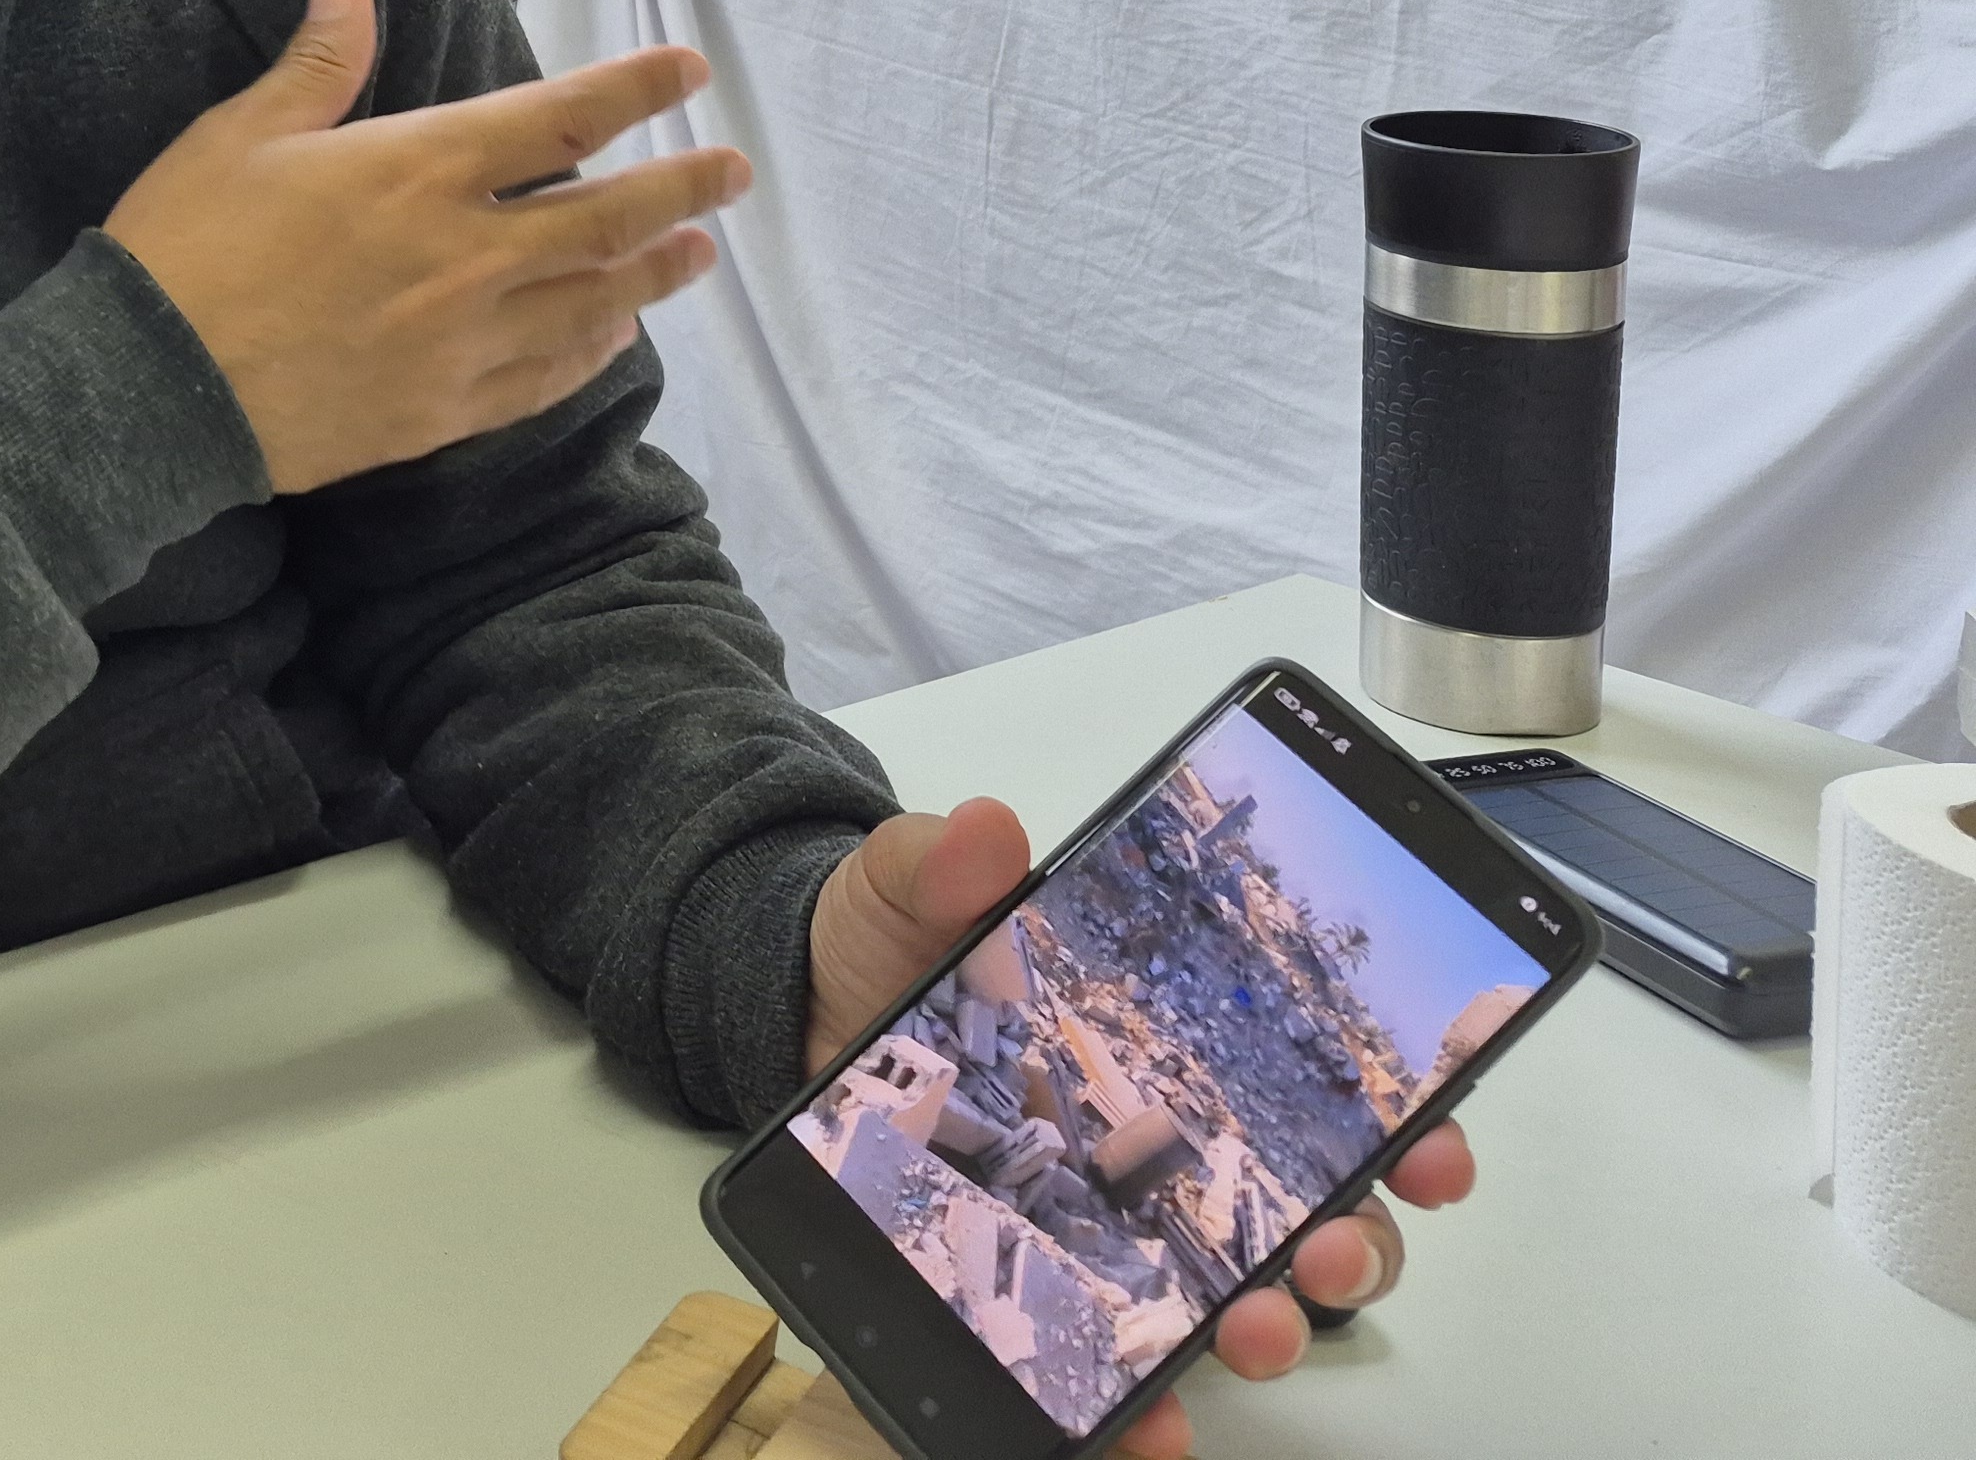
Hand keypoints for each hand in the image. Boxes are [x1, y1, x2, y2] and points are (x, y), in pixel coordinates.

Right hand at [101, 0, 744, 494]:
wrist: (149, 391)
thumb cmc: (185, 248)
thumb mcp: (239, 135)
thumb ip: (317, 66)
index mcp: (419, 170)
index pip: (561, 118)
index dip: (635, 88)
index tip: (688, 68)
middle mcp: (464, 255)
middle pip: (607, 217)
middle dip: (681, 189)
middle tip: (734, 172)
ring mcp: (462, 341)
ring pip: (592, 301)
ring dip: (654, 274)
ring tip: (698, 253)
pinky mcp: (442, 410)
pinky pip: (545, 379)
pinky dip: (591, 352)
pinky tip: (614, 336)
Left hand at [807, 804, 1479, 1459]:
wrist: (793, 1020)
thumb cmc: (878, 951)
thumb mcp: (903, 888)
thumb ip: (941, 862)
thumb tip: (991, 834)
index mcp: (1166, 1041)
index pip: (1318, 1088)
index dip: (1406, 1122)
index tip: (1440, 1144)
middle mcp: (1163, 1142)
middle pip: (1308, 1209)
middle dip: (1354, 1242)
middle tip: (1332, 1246)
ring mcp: (1109, 1222)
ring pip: (1241, 1297)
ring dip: (1275, 1328)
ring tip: (1254, 1331)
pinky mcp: (1044, 1284)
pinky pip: (1116, 1365)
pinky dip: (1148, 1414)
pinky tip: (1149, 1430)